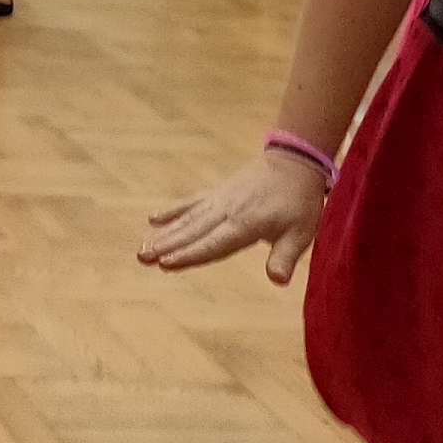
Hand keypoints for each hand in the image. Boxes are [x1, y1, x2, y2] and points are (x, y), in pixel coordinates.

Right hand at [139, 153, 329, 281]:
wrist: (294, 162)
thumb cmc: (299, 201)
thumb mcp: (301, 232)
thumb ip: (286, 257)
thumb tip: (277, 280)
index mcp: (246, 224)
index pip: (213, 243)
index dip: (190, 254)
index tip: (166, 263)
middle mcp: (227, 211)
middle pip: (193, 231)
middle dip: (167, 245)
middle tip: (141, 256)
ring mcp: (220, 200)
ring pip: (188, 219)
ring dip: (165, 233)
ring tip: (142, 246)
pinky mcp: (218, 192)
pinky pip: (192, 202)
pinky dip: (173, 210)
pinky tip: (153, 218)